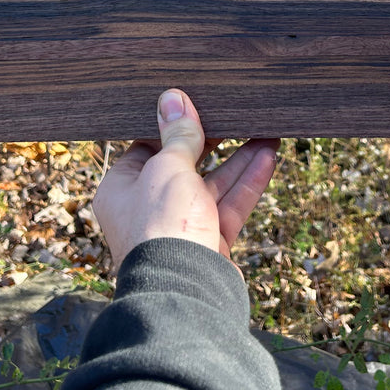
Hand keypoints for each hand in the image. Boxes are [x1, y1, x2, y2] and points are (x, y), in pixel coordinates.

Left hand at [93, 88, 278, 268]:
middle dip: (214, 142)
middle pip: (184, 165)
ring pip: (211, 185)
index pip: (147, 147)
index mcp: (122, 188)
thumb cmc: (163, 226)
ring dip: (238, 160)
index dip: (173, 126)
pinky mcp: (208, 242)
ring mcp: (179, 226)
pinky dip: (246, 184)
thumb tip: (171, 98)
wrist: (185, 291)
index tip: (196, 105)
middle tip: (236, 115)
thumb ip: (177, 135)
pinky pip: (228, 207)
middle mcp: (147, 208)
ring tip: (266, 131)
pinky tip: (267, 157)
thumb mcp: (169, 168)